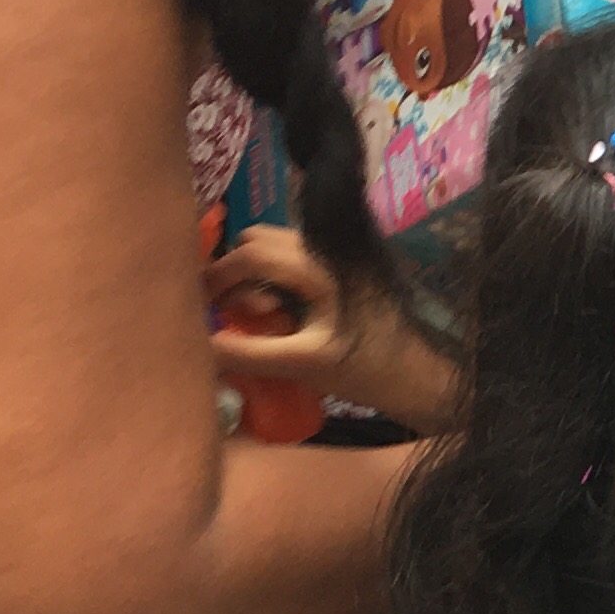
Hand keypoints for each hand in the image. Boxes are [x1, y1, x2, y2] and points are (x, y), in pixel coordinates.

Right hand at [204, 224, 455, 424]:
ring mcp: (337, 252)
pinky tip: (281, 313)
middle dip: (235, 272)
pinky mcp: (341, 265)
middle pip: (257, 239)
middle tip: (233, 312)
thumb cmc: (363, 368)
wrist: (415, 374)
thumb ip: (248, 352)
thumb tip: (198, 341)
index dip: (218, 277)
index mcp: (321, 263)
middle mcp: (328, 246)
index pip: (251, 253)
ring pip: (274, 246)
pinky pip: (292, 258)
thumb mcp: (301, 364)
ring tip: (262, 315)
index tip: (203, 306)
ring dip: (254, 274)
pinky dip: (274, 277)